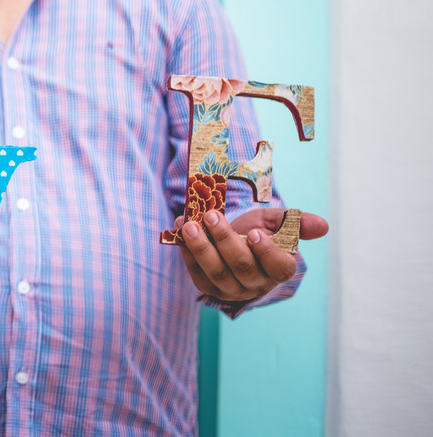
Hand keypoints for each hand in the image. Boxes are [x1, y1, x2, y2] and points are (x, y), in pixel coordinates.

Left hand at [176, 208, 329, 301]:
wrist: (232, 240)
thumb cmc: (256, 230)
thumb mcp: (275, 223)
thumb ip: (295, 223)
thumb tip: (323, 225)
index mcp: (278, 269)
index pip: (278, 267)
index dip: (267, 251)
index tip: (254, 233)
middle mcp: (256, 284)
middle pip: (242, 267)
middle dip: (225, 240)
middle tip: (211, 215)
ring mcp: (230, 289)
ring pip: (217, 273)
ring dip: (202, 248)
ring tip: (190, 225)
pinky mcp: (207, 287)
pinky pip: (196, 273)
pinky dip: (187, 251)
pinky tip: (181, 228)